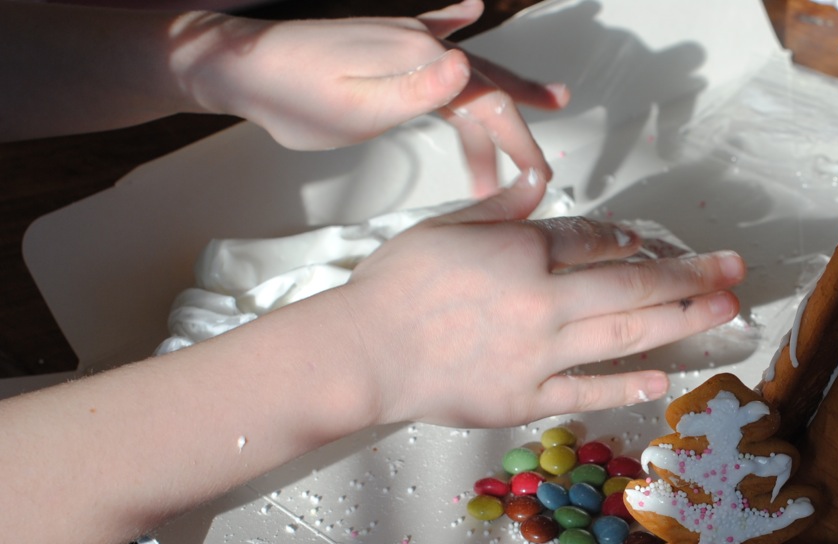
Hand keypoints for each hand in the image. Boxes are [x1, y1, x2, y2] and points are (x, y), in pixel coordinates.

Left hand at [177, 0, 565, 193]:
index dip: (520, 142)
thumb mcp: (356, 109)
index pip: (490, 103)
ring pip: (466, 76)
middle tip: (542, 169)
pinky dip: (459, 25)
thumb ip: (414, 92)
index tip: (539, 179)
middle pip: (489, 86)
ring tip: (514, 148)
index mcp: (420, 61)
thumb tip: (466, 66)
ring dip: (492, 112)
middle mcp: (419, 43)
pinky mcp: (383, 41)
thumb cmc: (294, 96)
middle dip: (520, 129)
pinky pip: (436, 32)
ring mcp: (403, 39)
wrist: (242, 64)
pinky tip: (473, 9)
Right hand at [326, 169, 743, 427]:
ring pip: (625, 334)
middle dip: (691, 276)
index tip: (656, 243)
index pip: (597, 241)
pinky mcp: (525, 398)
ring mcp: (539, 355)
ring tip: (724, 311)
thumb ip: (502, 210)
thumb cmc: (395, 286)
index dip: (633, 240)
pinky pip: (587, 390)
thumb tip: (542, 188)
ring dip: (682, 321)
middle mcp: (543, 302)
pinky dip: (627, 383)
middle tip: (736, 271)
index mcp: (523, 252)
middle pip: (634, 285)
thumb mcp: (447, 226)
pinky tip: (664, 376)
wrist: (362, 353)